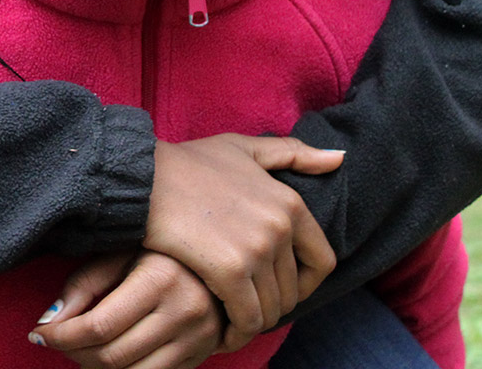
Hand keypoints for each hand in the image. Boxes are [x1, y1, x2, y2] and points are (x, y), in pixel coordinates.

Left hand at [31, 250, 221, 368]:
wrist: (214, 260)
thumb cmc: (156, 251)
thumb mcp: (119, 253)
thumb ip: (83, 284)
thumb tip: (48, 321)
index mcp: (160, 279)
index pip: (99, 326)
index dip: (61, 336)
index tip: (39, 333)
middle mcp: (184, 312)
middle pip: (112, 356)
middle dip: (73, 353)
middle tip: (55, 341)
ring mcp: (197, 339)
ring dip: (94, 368)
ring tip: (79, 348)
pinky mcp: (200, 356)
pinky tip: (105, 355)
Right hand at [144, 135, 342, 346]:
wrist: (142, 177)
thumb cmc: (188, 164)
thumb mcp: (243, 149)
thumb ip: (292, 154)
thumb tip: (339, 159)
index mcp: (289, 202)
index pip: (322, 262)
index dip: (305, 285)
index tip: (280, 290)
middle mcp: (280, 226)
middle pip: (292, 291)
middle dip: (271, 305)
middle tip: (245, 307)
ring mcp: (256, 249)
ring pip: (270, 309)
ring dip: (252, 321)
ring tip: (231, 320)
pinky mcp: (228, 270)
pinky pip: (246, 317)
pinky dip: (236, 331)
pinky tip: (220, 331)